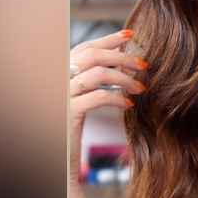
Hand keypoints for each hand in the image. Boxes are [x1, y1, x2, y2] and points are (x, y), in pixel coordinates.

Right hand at [68, 29, 146, 184]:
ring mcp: (60, 96)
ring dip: (124, 78)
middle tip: (143, 65)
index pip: (83, 48)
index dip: (107, 39)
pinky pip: (99, 97)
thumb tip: (118, 58)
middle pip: (91, 56)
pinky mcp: (69, 113)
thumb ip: (88, 79)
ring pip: (98, 74)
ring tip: (140, 88)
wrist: (59, 162)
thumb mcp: (76, 99)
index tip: (129, 35)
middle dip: (121, 57)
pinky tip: (129, 105)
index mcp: (57, 74)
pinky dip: (118, 98)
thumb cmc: (70, 131)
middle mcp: (55, 80)